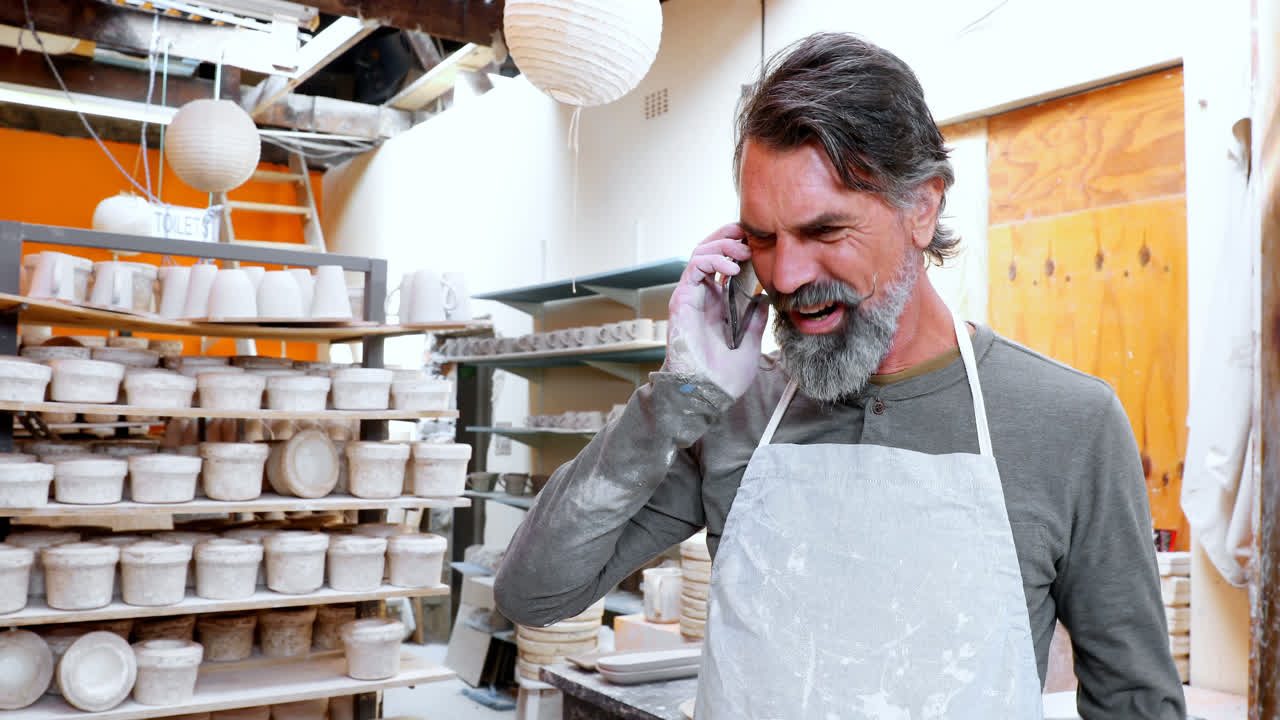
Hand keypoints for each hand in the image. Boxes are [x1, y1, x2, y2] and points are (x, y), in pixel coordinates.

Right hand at [662, 224, 768, 398]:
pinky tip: (732, 267)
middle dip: (731, 236)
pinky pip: (694, 267)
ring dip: (723, 244)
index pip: (727, 264)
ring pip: (701, 252)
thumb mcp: (751, 343)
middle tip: (751, 234)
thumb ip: (756, 320)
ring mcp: (692, 296)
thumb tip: (765, 299)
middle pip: (712, 251)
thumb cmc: (724, 376)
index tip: (762, 243)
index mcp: (719, 304)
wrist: (707, 393)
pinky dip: (713, 260)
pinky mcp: (682, 299)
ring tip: (743, 249)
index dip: (741, 248)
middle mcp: (704, 296)